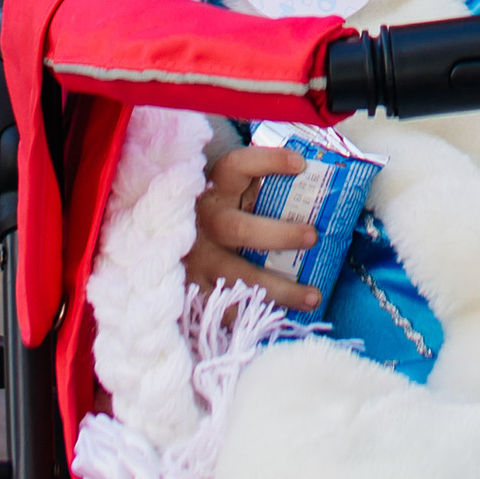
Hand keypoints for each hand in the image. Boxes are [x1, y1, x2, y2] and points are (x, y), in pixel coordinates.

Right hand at [183, 142, 323, 309]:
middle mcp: (205, 222)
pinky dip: (255, 314)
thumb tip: (313, 174)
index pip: (239, 166)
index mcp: (215, 188)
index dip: (268, 162)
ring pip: (239, 277)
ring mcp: (197, 260)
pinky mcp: (194, 290)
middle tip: (313, 237)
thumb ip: (260, 181)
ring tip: (313, 296)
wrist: (165, 237)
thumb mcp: (229, 187)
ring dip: (279, 289)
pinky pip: (227, 308)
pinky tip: (283, 317)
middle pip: (241, 230)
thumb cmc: (217, 209)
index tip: (300, 164)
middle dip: (279, 235)